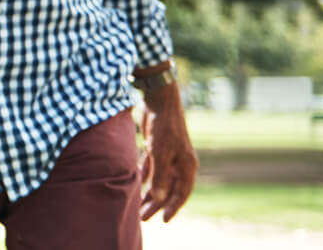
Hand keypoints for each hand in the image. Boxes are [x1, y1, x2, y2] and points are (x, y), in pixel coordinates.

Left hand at [138, 86, 197, 221]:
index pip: (181, 193)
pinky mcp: (156, 148)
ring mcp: (168, 156)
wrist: (159, 101)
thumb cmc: (163, 127)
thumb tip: (157, 198)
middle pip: (168, 189)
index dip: (173, 207)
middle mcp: (179, 163)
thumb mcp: (161, 153)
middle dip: (156, 204)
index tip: (163, 220)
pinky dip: (144, 178)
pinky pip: (151, 169)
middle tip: (143, 218)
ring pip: (158, 180)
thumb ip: (159, 176)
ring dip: (148, 193)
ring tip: (137, 207)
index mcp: (186, 166)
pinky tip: (136, 187)